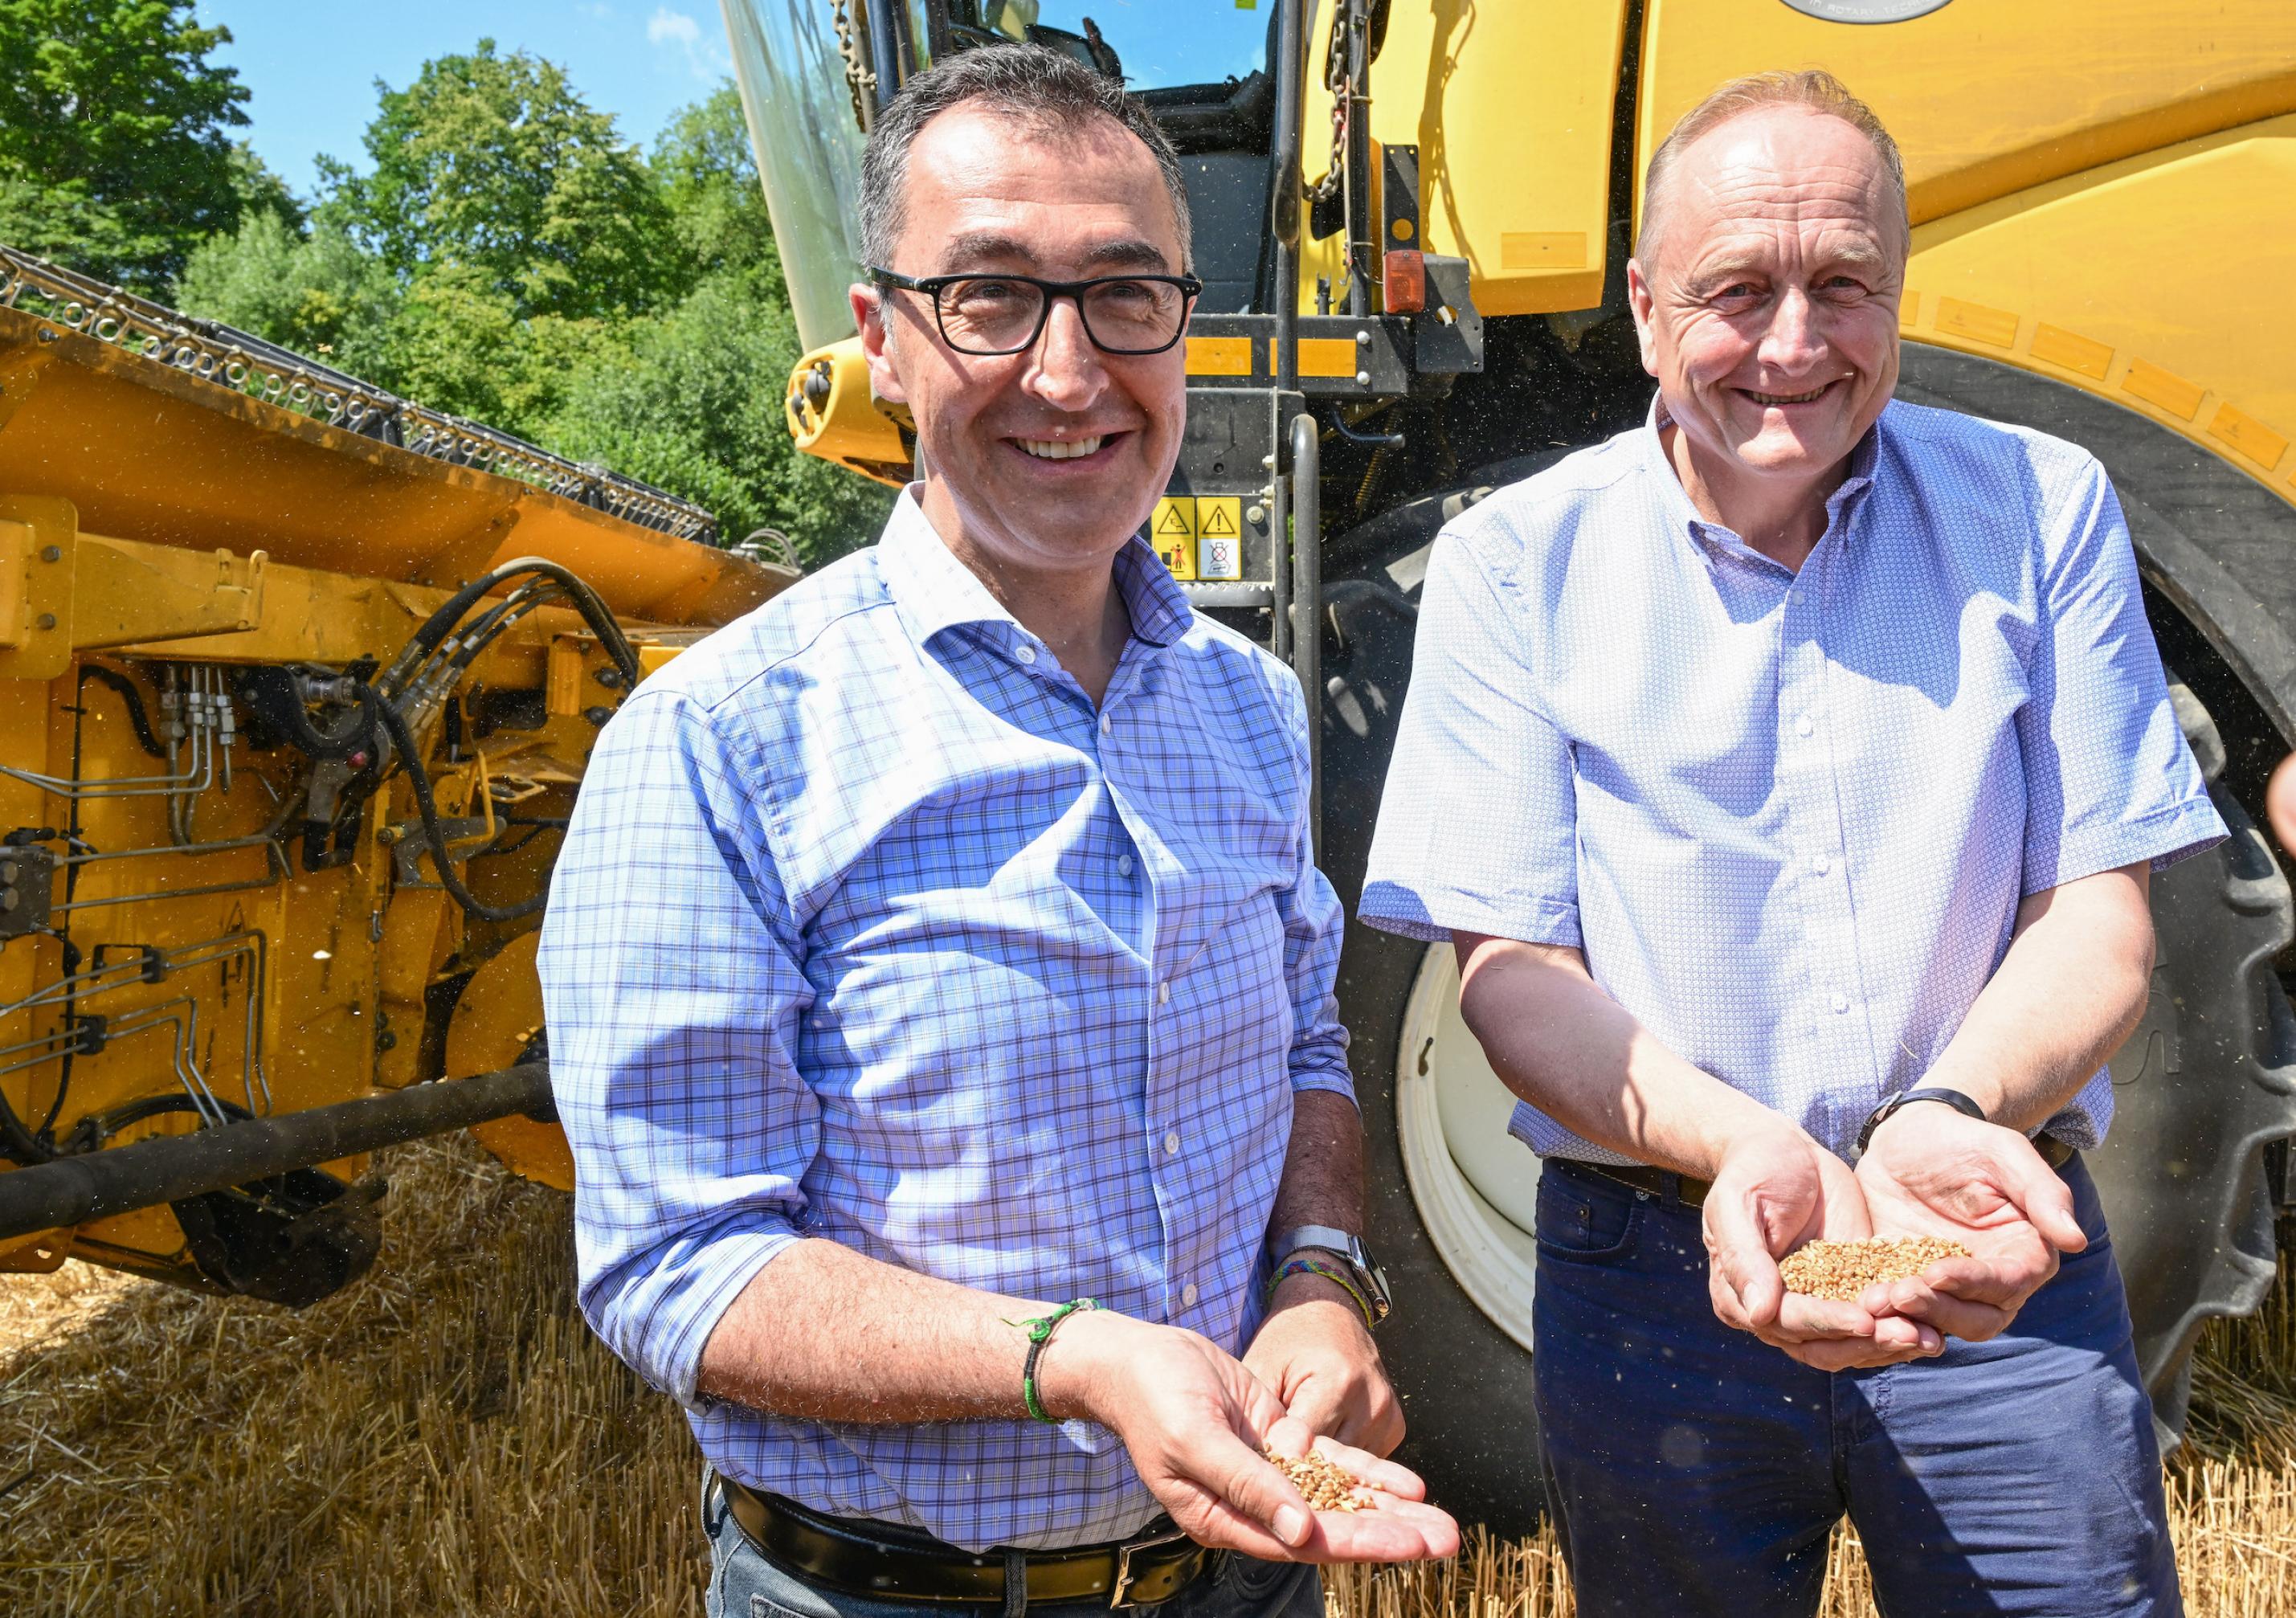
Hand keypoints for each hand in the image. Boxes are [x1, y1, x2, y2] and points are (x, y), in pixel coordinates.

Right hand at [1044, 1311, 1456, 1562]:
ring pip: (1340, 1499)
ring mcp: (1269, 1476)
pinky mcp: (1278, 1444)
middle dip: (1391, 1535)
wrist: (1136, 1356)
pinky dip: (1370, 1475)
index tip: (1406, 1544)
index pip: (1303, 1541)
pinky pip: (1333, 1464)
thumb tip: (1299, 1531)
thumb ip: (1248, 1485)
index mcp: (1224, 1519)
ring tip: (1444, 1524)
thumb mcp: (1194, 1440)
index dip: (1357, 1543)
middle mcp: (1253, 1507)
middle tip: (1448, 1540)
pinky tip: (1409, 1486)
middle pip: (1333, 1528)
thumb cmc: (1153, 1398)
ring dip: (1391, 1511)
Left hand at [1243, 1272, 1404, 1453]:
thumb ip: (1259, 1413)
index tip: (1263, 1459)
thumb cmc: (1288, 1338)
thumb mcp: (1263, 1367)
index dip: (1281, 1456)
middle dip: (1303, 1462)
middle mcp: (1371, 1401)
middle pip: (1331, 1460)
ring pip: (1350, 1464)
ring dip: (1326, 1462)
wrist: (1327, 1312)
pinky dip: (1345, 1455)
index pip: (1307, 1447)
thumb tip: (1256, 1460)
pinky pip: (1366, 1456)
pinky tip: (1325, 1436)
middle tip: (1278, 1453)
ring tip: (1303, 1442)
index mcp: (1337, 1383)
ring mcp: (1388, 1414)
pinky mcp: (1395, 1424)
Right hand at [1702, 1121, 1943, 1370]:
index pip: (1788, 1323)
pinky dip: (1904, 1324)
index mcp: (1740, 1299)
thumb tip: (1759, 1314)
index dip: (1827, 1324)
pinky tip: (1936, 1325)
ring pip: (1855, 1343)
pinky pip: (1877, 1319)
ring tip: (1931, 1336)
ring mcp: (1817, 1305)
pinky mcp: (1850, 1290)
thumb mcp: (1738, 1205)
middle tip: (1911, 1334)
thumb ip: (1745, 1258)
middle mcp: (1777, 1314)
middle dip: (1869, 1344)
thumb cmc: (1752, 1171)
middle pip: (1825, 1346)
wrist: (1783, 1150)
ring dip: (1892, 1344)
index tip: (1865, 1321)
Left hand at [1853, 1100, 2086, 1341]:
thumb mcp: (2003, 1152)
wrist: (1907, 1136)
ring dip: (1908, 1321)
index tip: (1936, 1272)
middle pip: (1977, 1319)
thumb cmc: (1964, 1139)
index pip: (2008, 1284)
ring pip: (1938, 1324)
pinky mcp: (1906, 1282)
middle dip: (1938, 1311)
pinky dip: (1883, 1316)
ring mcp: (1947, 1286)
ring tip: (1872, 1303)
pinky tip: (1856, 1305)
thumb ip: (2042, 1192)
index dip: (1976, 1284)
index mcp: (2023, 1252)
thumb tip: (2075, 1239)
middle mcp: (1990, 1279)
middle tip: (1897, 1293)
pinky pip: (1900, 1313)